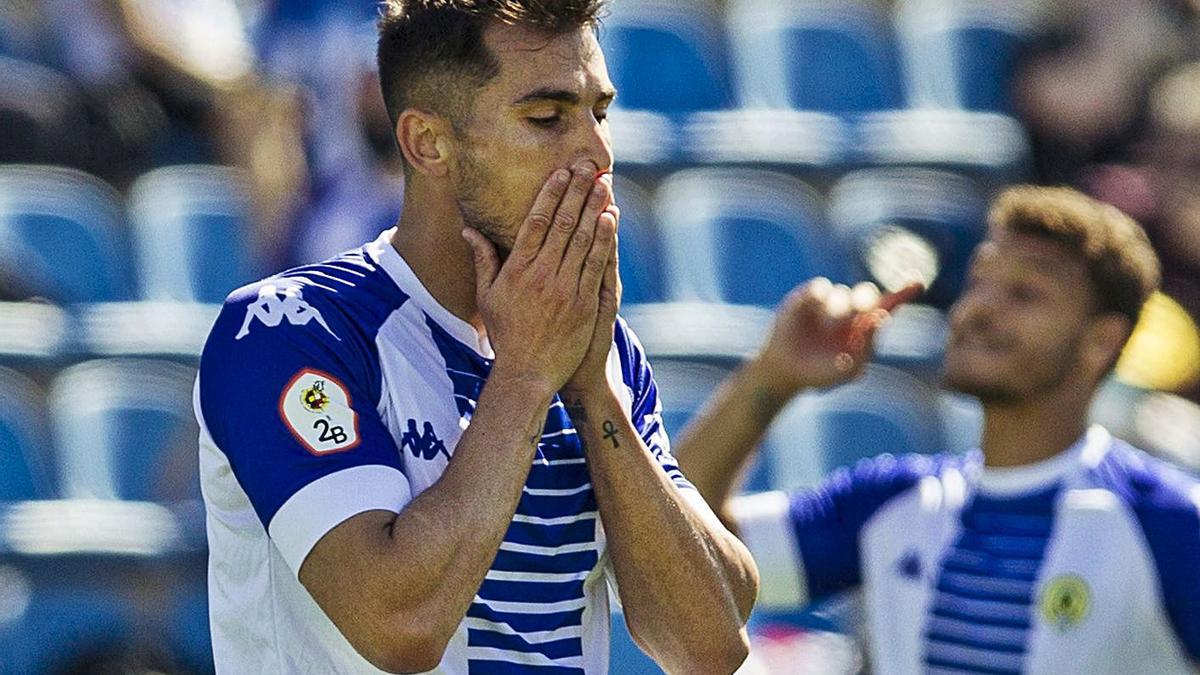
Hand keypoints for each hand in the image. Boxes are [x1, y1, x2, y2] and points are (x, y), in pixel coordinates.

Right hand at [463, 162, 616, 395]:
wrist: (528, 372)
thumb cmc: (506, 334)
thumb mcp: (487, 296)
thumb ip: (482, 259)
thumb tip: (468, 229)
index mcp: (517, 270)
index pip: (535, 222)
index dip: (551, 194)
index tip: (562, 172)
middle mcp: (541, 274)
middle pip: (562, 223)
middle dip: (577, 192)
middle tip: (590, 166)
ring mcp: (565, 288)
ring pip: (583, 239)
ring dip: (595, 208)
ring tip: (604, 184)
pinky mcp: (585, 303)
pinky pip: (596, 264)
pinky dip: (604, 239)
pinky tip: (610, 218)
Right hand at [747, 278, 923, 395]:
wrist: (785, 372)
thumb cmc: (821, 373)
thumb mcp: (848, 371)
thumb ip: (866, 351)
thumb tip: (877, 321)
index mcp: (865, 326)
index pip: (888, 304)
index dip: (904, 292)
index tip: (918, 282)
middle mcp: (850, 310)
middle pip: (867, 293)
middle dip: (867, 299)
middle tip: (863, 309)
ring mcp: (828, 302)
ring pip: (842, 294)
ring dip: (839, 310)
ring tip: (828, 327)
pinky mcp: (805, 298)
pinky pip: (819, 288)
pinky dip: (821, 295)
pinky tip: (817, 305)